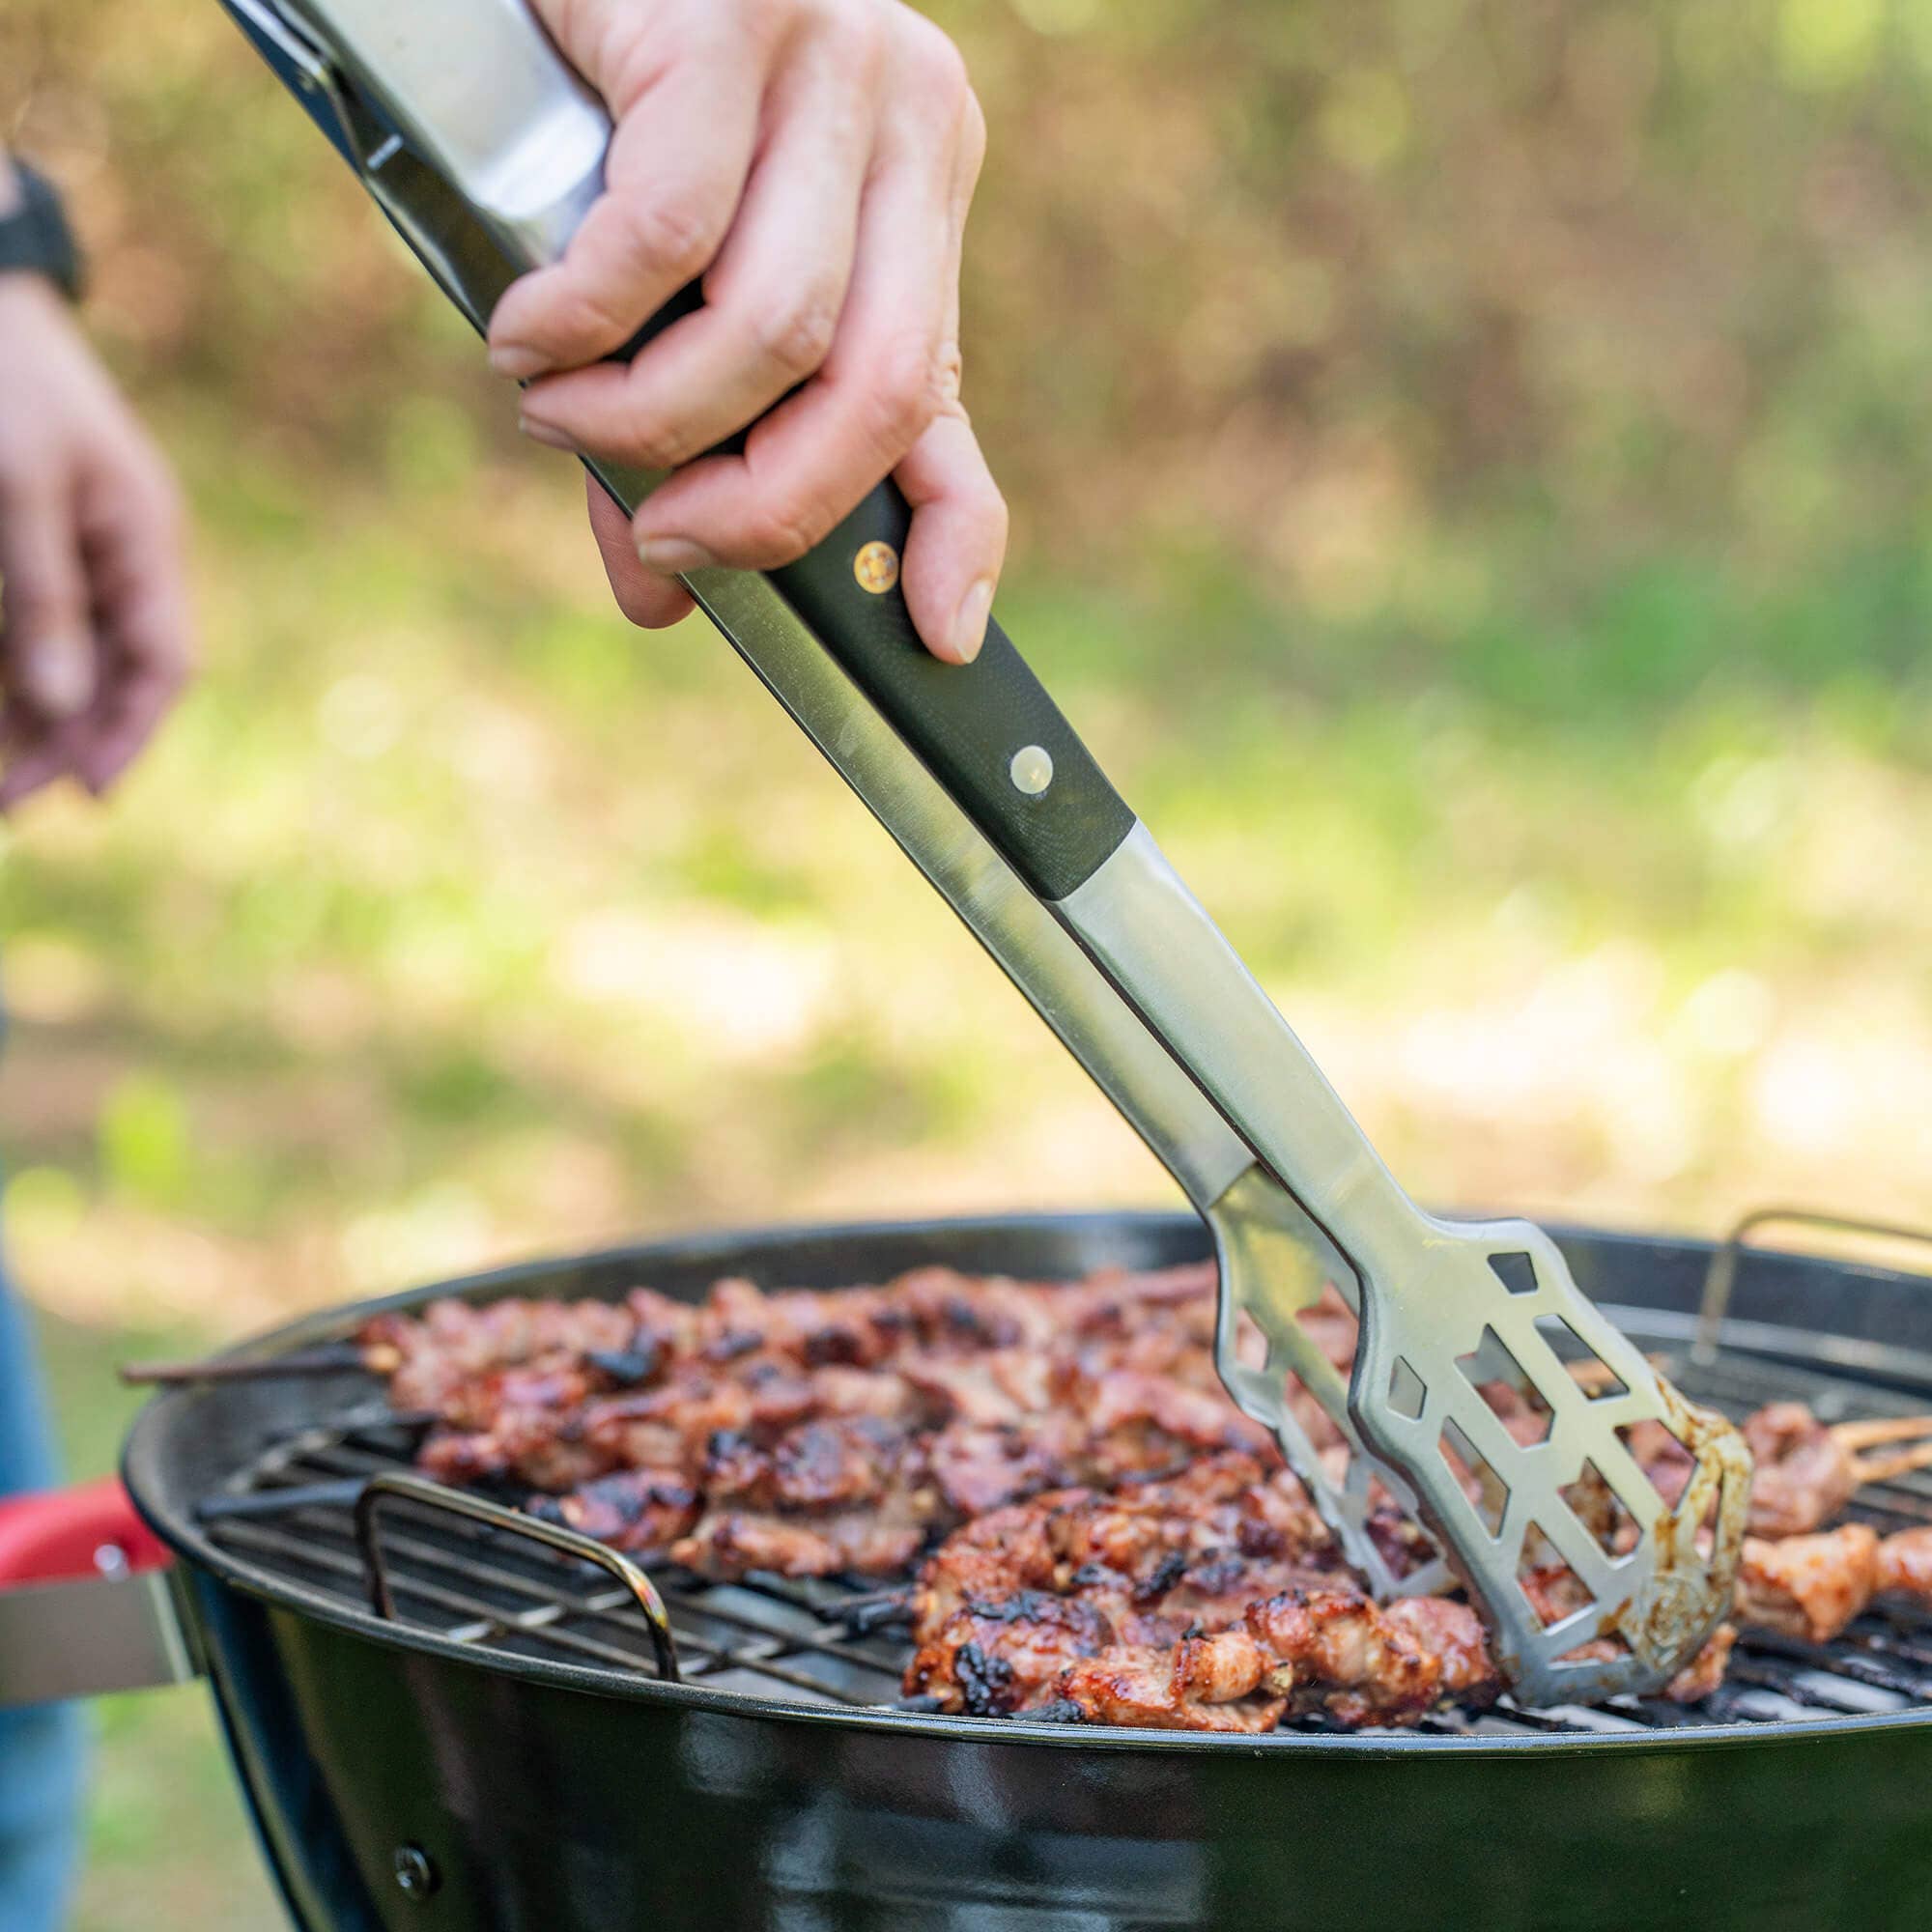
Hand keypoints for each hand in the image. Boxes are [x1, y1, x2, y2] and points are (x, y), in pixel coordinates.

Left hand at [0, 269, 191, 807]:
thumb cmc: (0, 376)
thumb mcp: (18, 486)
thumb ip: (38, 598)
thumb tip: (57, 705)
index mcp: (144, 540)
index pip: (160, 663)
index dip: (128, 733)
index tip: (87, 794)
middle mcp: (116, 554)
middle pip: (106, 674)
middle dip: (61, 742)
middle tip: (10, 807)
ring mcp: (69, 546)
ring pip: (57, 656)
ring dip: (24, 716)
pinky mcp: (21, 535)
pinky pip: (21, 621)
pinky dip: (7, 667)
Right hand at [494, 0, 1005, 664]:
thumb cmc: (601, 84)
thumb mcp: (676, 269)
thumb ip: (684, 424)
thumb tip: (657, 589)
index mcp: (916, 179)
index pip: (950, 386)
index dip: (956, 529)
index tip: (942, 632)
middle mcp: (902, 118)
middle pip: (879, 388)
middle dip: (765, 507)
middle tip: (665, 533)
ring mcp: (830, 59)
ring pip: (775, 329)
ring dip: (648, 417)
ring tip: (555, 409)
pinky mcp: (728, 21)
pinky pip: (668, 236)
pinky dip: (584, 321)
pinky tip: (528, 335)